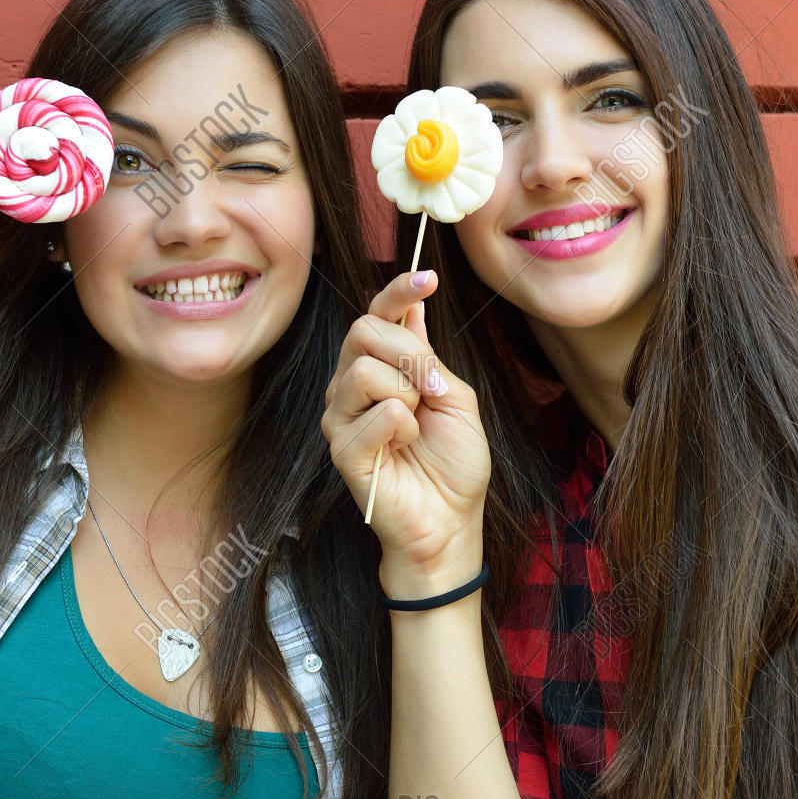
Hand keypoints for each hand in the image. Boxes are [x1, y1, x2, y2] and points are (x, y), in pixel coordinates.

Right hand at [322, 269, 489, 593]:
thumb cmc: (454, 464)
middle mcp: (355, 383)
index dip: (399, 290)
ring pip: (362, 370)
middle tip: (434, 389)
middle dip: (409, 353)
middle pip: (363, 330)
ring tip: (418, 424)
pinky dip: (402, 427)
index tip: (427, 278)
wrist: (451, 520)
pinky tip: (405, 447)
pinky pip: (373, 413)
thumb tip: (414, 310)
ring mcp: (342, 415)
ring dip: (407, 394)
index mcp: (386, 366)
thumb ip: (431, 357)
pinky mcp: (341, 448)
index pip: (379, 313)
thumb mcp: (456, 398)